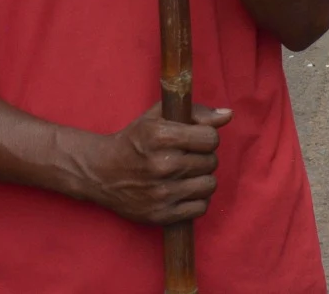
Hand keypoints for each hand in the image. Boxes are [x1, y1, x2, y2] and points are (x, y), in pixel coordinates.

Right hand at [80, 103, 231, 224]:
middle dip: (203, 157)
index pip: (211, 138)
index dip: (207, 137)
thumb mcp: (159, 116)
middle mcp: (162, 165)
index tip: (196, 139)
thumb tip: (227, 115)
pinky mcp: (159, 215)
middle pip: (211, 161)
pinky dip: (197, 200)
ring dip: (203, 178)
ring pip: (209, 185)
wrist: (100, 172)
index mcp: (161, 137)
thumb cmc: (135, 140)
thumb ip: (196, 112)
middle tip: (187, 157)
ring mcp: (161, 193)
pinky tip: (185, 191)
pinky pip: (200, 208)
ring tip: (188, 174)